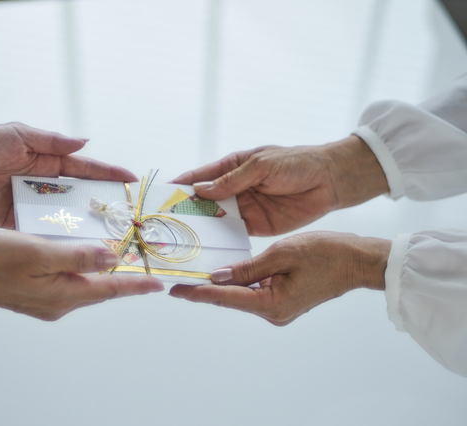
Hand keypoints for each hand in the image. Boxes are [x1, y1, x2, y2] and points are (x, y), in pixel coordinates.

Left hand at [0, 123, 136, 227]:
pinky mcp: (18, 221)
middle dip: (104, 203)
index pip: (86, 168)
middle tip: (128, 214)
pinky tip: (74, 247)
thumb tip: (84, 141)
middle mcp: (46, 183)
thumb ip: (50, 140)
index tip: (131, 179)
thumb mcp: (17, 135)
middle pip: (81, 195)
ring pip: (65, 215)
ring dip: (83, 224)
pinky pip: (41, 230)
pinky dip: (56, 237)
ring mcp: (33, 203)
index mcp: (48, 161)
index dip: (108, 173)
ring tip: (109, 235)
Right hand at [0, 231, 163, 320]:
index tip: (158, 285)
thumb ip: (79, 256)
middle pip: (101, 290)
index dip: (136, 285)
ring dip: (103, 275)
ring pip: (86, 287)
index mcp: (65, 294)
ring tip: (119, 260)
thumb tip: (112, 258)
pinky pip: (70, 285)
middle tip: (143, 267)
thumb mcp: (41, 252)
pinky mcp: (38, 296)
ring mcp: (48, 302)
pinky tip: (83, 259)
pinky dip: (83, 273)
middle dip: (124, 279)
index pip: (111, 289)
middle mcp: (60, 303)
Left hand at [169, 231, 389, 324]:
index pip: (226, 297)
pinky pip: (254, 292)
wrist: (356, 261)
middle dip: (204, 289)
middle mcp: (273, 312)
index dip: (198, 293)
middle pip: (231, 298)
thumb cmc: (326, 254)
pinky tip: (223, 273)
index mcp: (272, 304)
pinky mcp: (283, 301)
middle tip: (177, 280)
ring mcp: (279, 309)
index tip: (176, 290)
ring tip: (193, 275)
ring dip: (221, 285)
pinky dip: (238, 282)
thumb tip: (218, 276)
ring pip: (241, 295)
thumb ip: (247, 268)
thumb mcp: (281, 254)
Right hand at [172, 136, 388, 235]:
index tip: (161, 196)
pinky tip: (208, 249)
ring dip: (201, 228)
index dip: (180, 185)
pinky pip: (233, 234)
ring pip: (215, 219)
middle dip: (186, 211)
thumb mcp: (262, 166)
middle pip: (203, 201)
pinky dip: (221, 241)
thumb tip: (201, 190)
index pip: (199, 176)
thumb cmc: (297, 163)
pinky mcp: (256, 226)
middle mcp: (233, 188)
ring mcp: (244, 208)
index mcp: (232, 167)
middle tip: (165, 223)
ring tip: (181, 240)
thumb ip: (232, 180)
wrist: (330, 181)